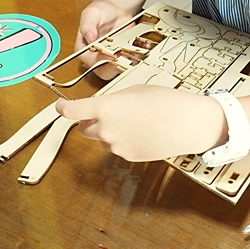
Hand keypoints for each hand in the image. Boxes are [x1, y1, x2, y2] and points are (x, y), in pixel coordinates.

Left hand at [55, 85, 226, 161]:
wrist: (188, 123)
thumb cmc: (166, 102)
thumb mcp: (135, 91)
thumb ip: (114, 99)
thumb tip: (104, 108)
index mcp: (107, 107)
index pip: (73, 111)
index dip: (63, 108)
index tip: (61, 106)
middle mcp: (107, 129)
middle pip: (84, 128)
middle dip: (90, 120)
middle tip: (108, 111)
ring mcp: (116, 146)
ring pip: (102, 138)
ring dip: (110, 130)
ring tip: (136, 120)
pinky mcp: (127, 157)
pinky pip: (117, 147)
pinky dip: (124, 139)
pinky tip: (143, 131)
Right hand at [76, 0, 136, 79]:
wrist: (115, 9)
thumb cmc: (99, 12)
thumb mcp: (90, 14)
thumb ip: (87, 25)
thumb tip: (89, 37)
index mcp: (84, 50)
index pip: (91, 62)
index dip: (101, 61)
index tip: (111, 55)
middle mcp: (96, 57)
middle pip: (105, 71)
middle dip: (117, 65)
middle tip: (126, 55)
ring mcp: (111, 57)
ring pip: (119, 68)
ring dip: (129, 62)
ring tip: (136, 51)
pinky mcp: (124, 55)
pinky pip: (132, 61)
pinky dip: (139, 55)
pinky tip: (143, 46)